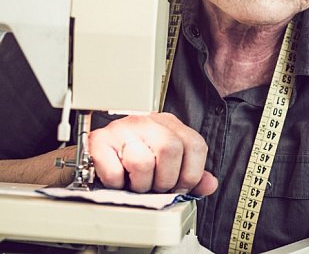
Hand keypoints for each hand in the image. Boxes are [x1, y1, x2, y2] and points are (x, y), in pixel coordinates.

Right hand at [88, 112, 217, 195]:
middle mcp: (148, 122)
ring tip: (136, 183)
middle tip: (156, 186)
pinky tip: (119, 179)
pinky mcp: (99, 141)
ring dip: (141, 184)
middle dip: (166, 180)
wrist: (98, 153)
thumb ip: (192, 175)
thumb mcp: (170, 164)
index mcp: (170, 125)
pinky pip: (114, 172)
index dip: (191, 173)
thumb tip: (209, 184)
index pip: (195, 145)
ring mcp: (123, 128)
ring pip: (142, 162)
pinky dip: (118, 184)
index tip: (180, 187)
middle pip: (170, 150)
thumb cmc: (136, 159)